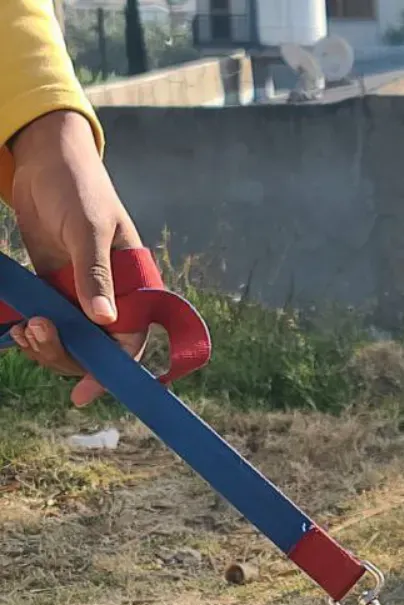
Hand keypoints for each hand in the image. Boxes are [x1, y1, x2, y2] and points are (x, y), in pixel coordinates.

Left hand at [8, 109, 145, 404]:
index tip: (83, 392)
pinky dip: (35, 333)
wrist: (46, 162)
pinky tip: (18, 327)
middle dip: (66, 355)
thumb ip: (95, 274)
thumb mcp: (88, 229)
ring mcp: (83, 297)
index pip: (128, 343)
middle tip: (36, 334)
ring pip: (71, 344)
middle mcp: (112, 300)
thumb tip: (103, 320)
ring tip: (25, 330)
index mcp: (134, 290)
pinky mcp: (57, 291)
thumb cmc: (78, 188)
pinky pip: (51, 326)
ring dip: (47, 346)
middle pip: (96, 352)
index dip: (109, 371)